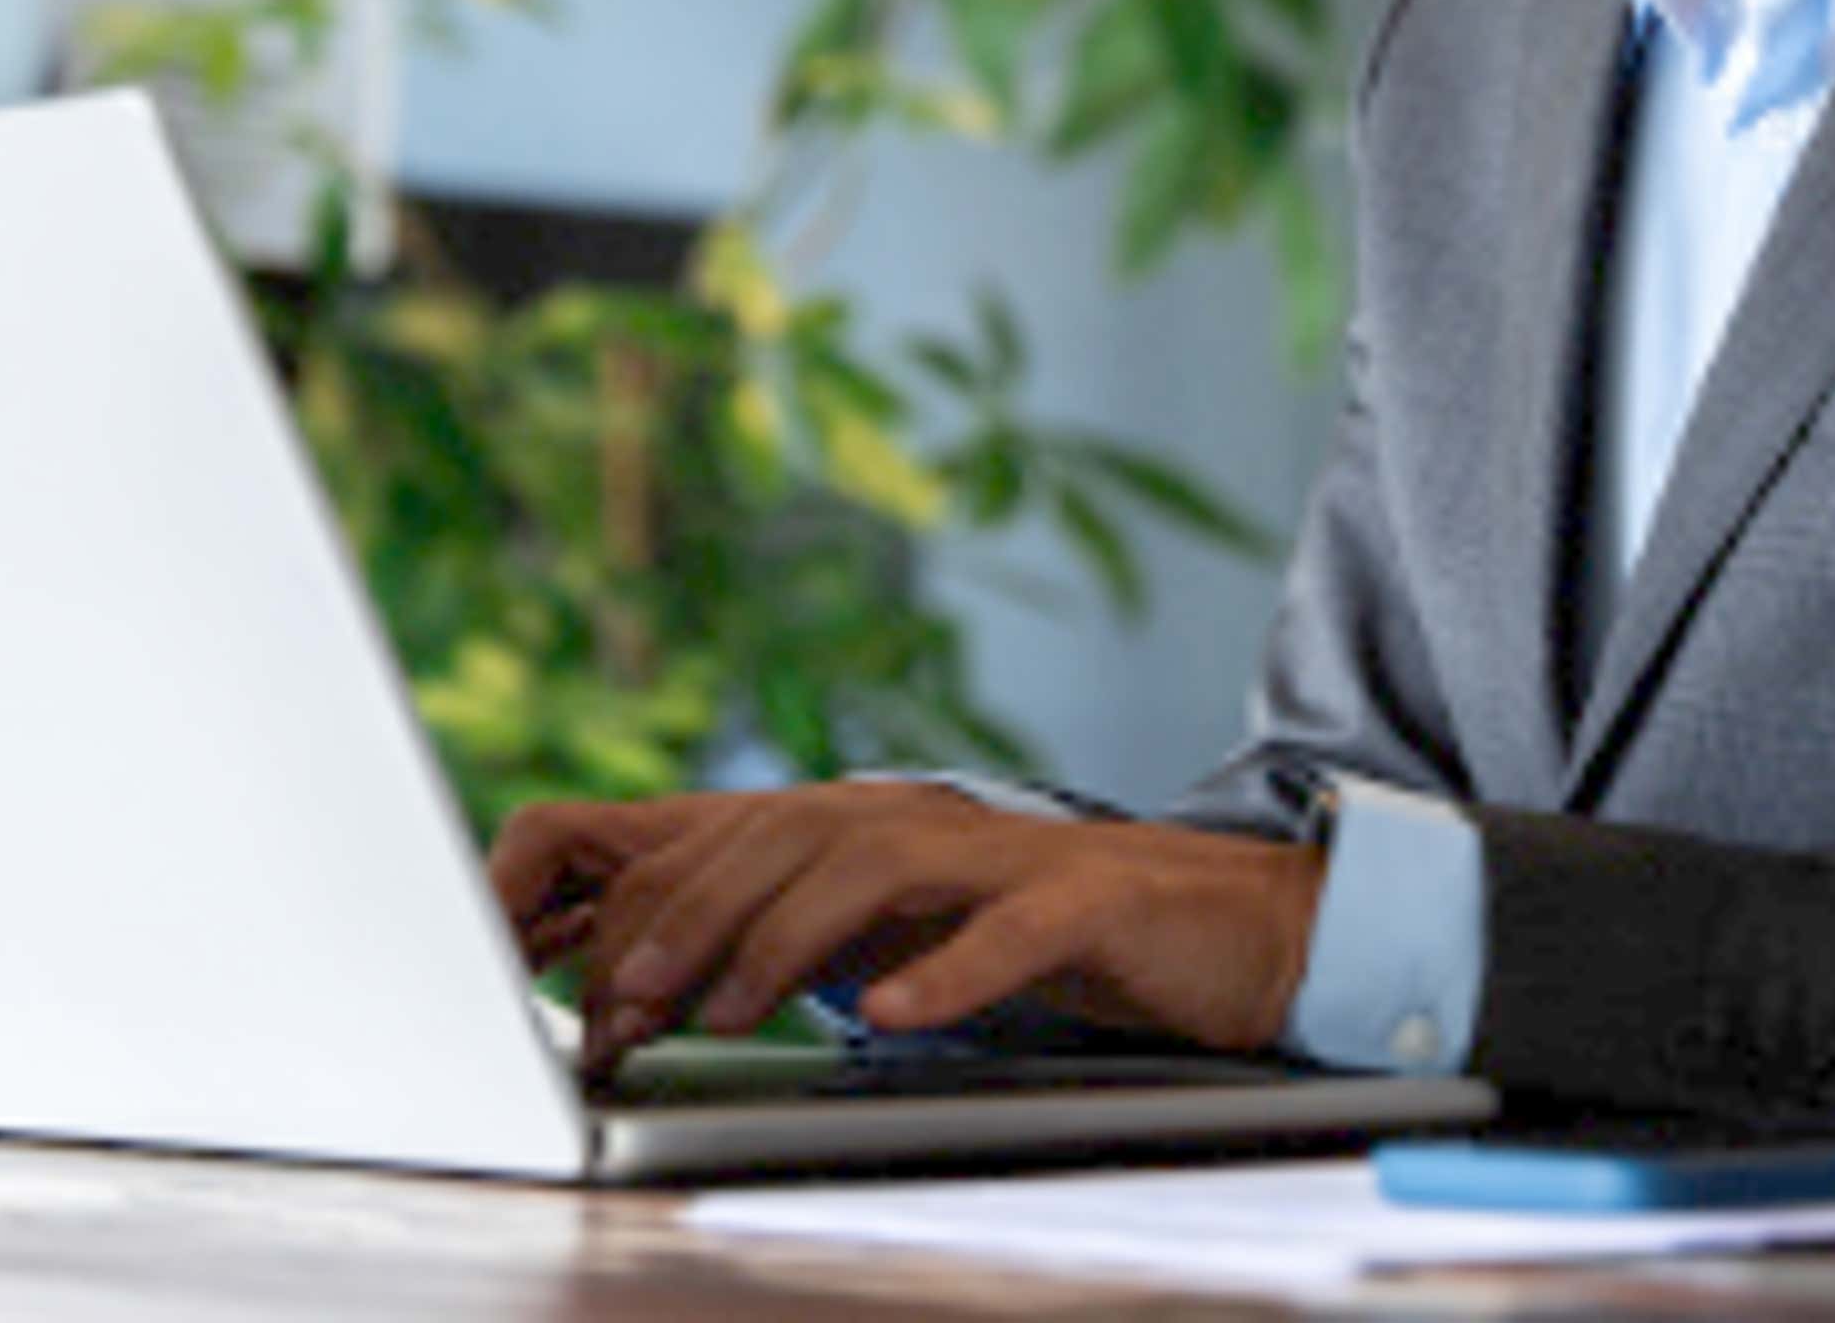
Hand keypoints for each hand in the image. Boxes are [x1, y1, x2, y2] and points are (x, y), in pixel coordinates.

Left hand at [490, 782, 1326, 1077]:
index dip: (662, 905)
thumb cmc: (1065, 935)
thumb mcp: (925, 928)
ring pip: (880, 864)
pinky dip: (946, 969)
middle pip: (791, 833)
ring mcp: (1017, 855)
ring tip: (728, 1008)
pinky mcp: (1092, 903)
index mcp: (890, 825)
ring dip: (788, 935)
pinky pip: (1010, 930)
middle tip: (628, 1002)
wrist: (1238, 923)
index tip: (596, 992)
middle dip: (693, 914)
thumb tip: (692, 976)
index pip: (746, 836)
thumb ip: (824, 934)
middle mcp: (939, 821)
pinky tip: (890, 1012)